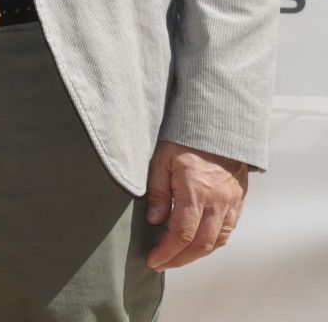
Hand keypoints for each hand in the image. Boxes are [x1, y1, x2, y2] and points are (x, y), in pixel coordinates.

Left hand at [145, 140, 248, 268]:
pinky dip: (211, 243)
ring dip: (196, 254)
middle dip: (179, 259)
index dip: (167, 252)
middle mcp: (217, 202)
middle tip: (161, 264)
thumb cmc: (186, 140)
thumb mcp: (161, 160)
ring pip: (216, 241)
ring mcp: (231, 204)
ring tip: (176, 257)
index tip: (153, 260)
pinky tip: (197, 244)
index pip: (182, 233)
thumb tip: (155, 220)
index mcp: (196, 191)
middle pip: (201, 244)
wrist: (220, 128)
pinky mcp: (238, 203)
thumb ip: (158, 191)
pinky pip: (226, 231)